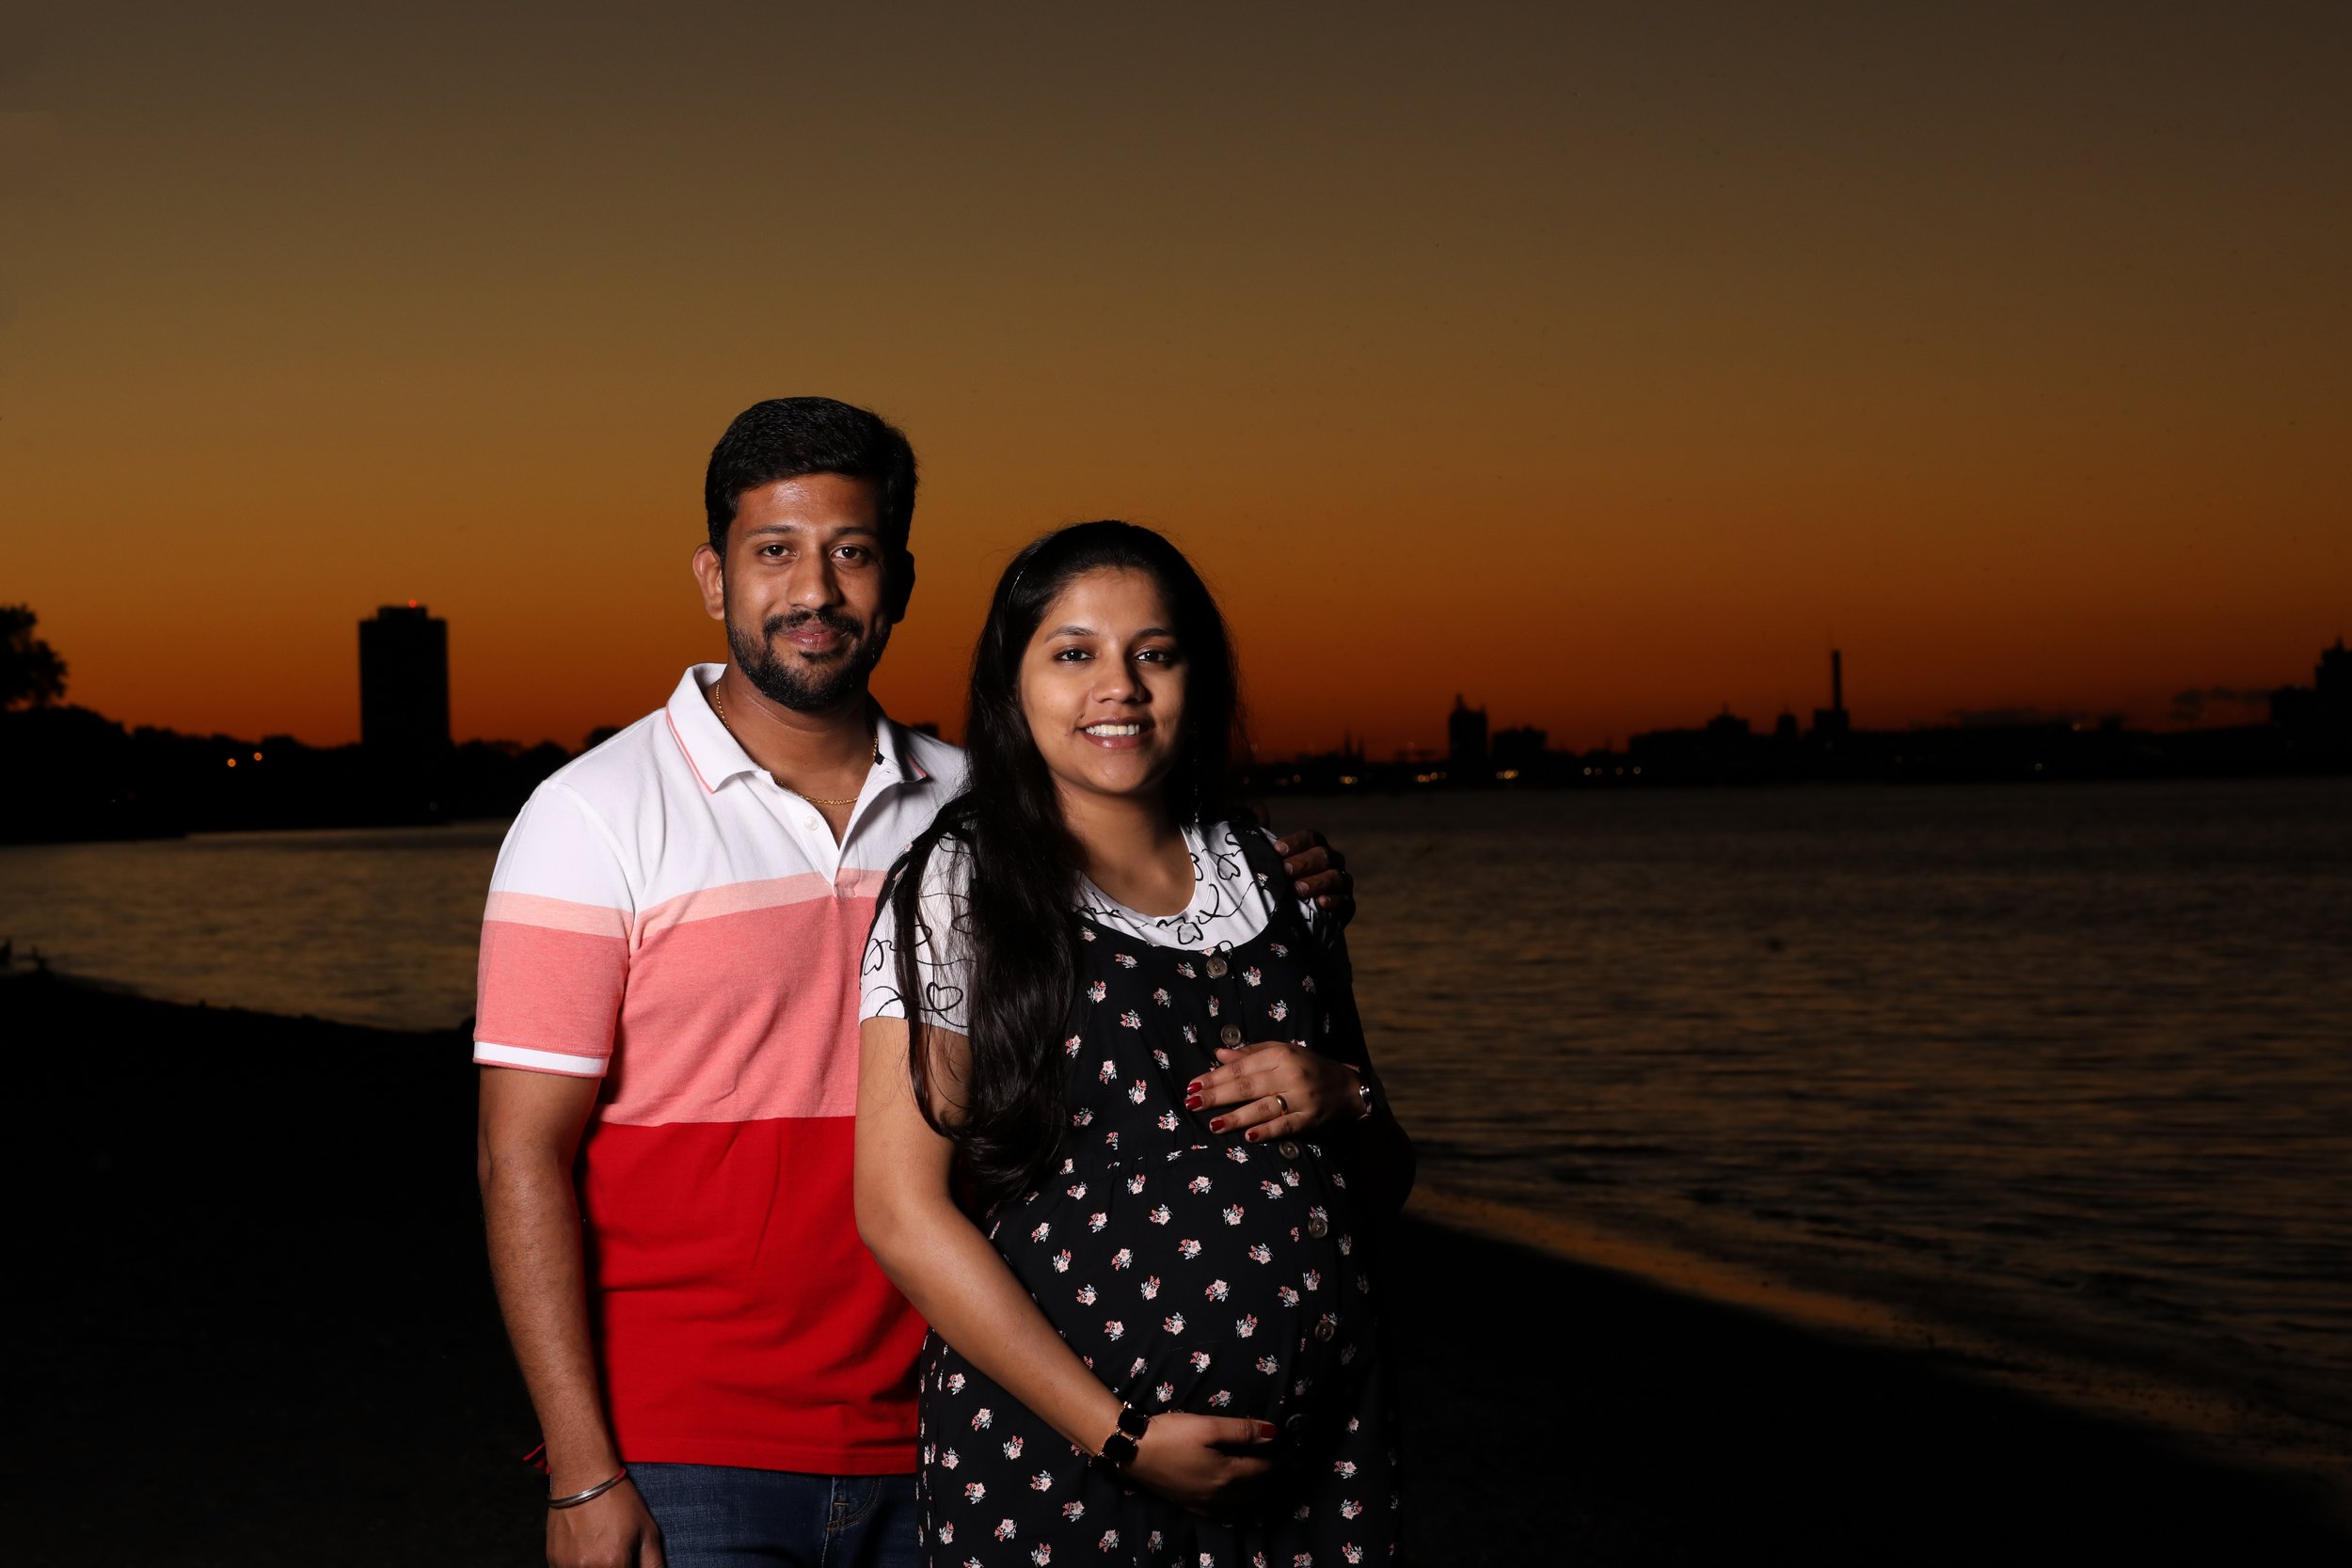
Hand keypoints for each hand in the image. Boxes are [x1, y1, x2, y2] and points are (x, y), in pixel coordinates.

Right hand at [547, 1478, 663, 1567]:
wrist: (583, 1477)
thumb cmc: (617, 1500)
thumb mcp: (646, 1530)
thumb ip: (653, 1563)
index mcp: (613, 1563)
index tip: (628, 1561)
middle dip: (614, 1567)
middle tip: (615, 1552)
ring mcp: (566, 1565)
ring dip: (596, 1566)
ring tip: (601, 1548)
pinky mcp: (553, 1559)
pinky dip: (579, 1565)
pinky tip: (587, 1547)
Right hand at [1125, 1411, 1279, 1518]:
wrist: (1132, 1452)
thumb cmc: (1172, 1434)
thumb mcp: (1208, 1426)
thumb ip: (1242, 1431)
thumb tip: (1274, 1434)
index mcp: (1228, 1475)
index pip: (1264, 1469)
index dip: (1280, 1457)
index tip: (1291, 1446)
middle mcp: (1221, 1496)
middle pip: (1256, 1489)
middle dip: (1271, 1474)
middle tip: (1280, 1457)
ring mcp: (1205, 1503)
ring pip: (1242, 1503)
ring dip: (1257, 1490)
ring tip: (1263, 1474)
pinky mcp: (1191, 1505)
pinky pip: (1225, 1512)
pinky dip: (1238, 1504)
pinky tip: (1236, 1496)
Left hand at [1187, 1041, 1362, 1139]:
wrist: (1349, 1088)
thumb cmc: (1311, 1067)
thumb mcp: (1283, 1052)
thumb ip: (1251, 1053)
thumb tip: (1218, 1054)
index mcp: (1281, 1055)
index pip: (1241, 1067)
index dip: (1215, 1076)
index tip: (1193, 1085)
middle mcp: (1290, 1075)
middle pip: (1247, 1087)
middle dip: (1217, 1096)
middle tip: (1192, 1103)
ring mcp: (1301, 1099)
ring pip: (1263, 1108)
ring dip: (1236, 1117)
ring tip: (1212, 1124)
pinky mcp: (1309, 1120)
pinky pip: (1285, 1126)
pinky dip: (1267, 1131)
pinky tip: (1248, 1137)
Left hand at [1272, 830, 1353, 925]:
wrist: (1296, 916)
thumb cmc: (1282, 880)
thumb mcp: (1271, 859)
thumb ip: (1264, 835)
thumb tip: (1258, 808)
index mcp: (1315, 847)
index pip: (1309, 838)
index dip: (1294, 843)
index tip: (1277, 850)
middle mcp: (1331, 861)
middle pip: (1323, 855)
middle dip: (1304, 862)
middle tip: (1285, 870)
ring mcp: (1341, 882)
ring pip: (1336, 876)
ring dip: (1317, 882)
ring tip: (1298, 889)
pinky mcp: (1346, 904)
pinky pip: (1345, 900)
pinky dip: (1334, 900)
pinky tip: (1321, 903)